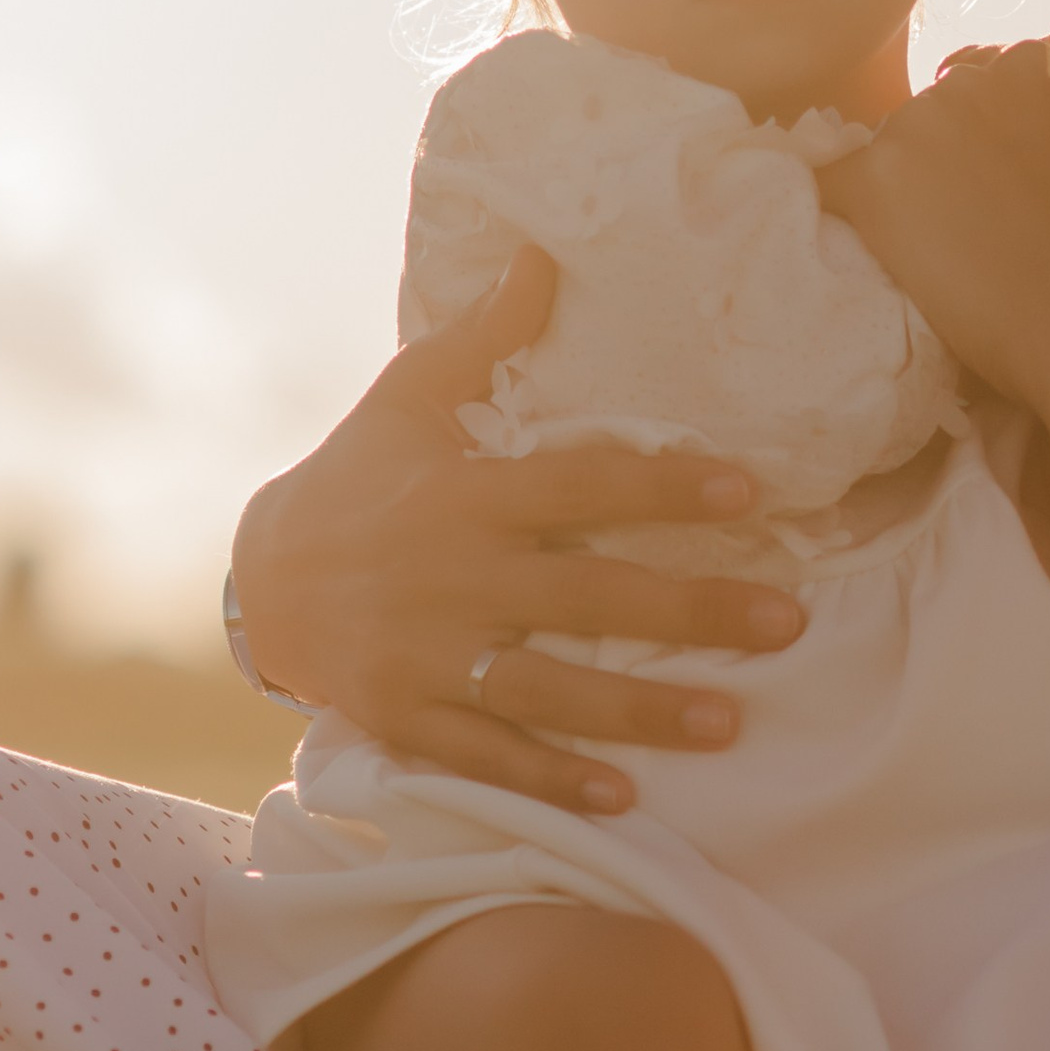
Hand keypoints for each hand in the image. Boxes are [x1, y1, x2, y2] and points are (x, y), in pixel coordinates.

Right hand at [229, 246, 803, 812]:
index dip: (664, 489)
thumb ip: (482, 334)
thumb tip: (541, 251)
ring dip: (641, 712)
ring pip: (549, 691)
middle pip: (588, 599)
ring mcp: (428, 654)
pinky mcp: (406, 717)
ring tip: (730, 724)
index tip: (749, 492)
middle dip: (692, 614)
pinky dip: (550, 781)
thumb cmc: (358, 476)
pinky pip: (486, 757)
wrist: (260, 578)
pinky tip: (622, 799)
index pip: (580, 487)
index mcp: (467, 494)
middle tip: (789, 623)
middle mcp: (453, 576)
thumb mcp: (409, 395)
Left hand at [819, 21, 1049, 420]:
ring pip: (898, 146)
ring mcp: (924, 124)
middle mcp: (983, 77)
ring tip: (954, 252)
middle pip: (947, 106)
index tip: (1009, 173)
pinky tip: (864, 240)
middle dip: (959, 154)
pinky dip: (841, 206)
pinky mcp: (877, 181)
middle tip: (987, 223)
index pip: (1000, 71)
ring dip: (914, 187)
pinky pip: (830, 181)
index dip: (1000, 125)